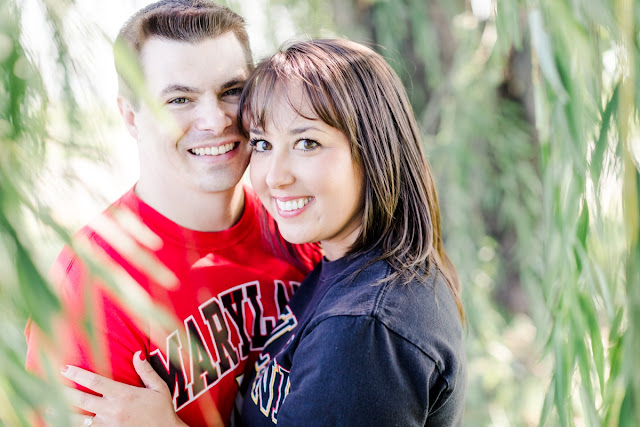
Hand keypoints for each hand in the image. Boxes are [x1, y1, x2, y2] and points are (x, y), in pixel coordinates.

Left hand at [60, 351, 185, 426]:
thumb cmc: (162, 410)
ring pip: (79, 419)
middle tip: (49, 383)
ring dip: (62, 412)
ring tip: (47, 407)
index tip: (64, 368)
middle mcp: (112, 410)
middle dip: (63, 391)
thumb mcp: (159, 387)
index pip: (95, 382)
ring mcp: (108, 425)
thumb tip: (137, 353)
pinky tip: (63, 423)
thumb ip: (146, 371)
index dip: (78, 374)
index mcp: (123, 395)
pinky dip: (74, 426)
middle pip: (82, 400)